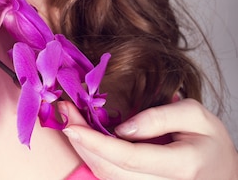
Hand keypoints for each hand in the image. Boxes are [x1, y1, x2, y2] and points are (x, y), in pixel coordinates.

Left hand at [61, 98, 237, 178]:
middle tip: (62, 110)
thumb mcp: (196, 115)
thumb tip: (122, 126)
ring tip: (69, 118)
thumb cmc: (210, 141)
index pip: (127, 157)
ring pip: (107, 177)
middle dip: (81, 141)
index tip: (71, 121)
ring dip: (83, 149)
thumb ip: (159, 117)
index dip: (95, 140)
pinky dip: (93, 156)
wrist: (222, 173)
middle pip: (110, 170)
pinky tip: (84, 134)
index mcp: (180, 166)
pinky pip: (112, 178)